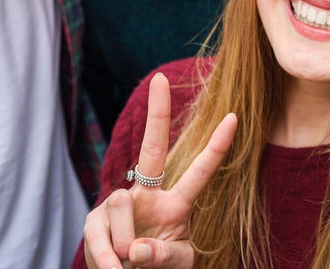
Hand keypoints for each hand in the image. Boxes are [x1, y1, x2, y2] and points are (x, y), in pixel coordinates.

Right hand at [83, 73, 236, 268]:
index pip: (199, 172)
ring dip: (125, 244)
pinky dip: (105, 259)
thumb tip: (136, 249)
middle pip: (153, 148)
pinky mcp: (94, 221)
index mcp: (176, 204)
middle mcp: (148, 195)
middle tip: (160, 78)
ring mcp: (120, 204)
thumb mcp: (176, 264)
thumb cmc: (158, 266)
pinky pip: (99, 234)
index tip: (235, 117)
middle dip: (158, 114)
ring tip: (127, 265)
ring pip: (122, 204)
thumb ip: (164, 257)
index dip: (216, 147)